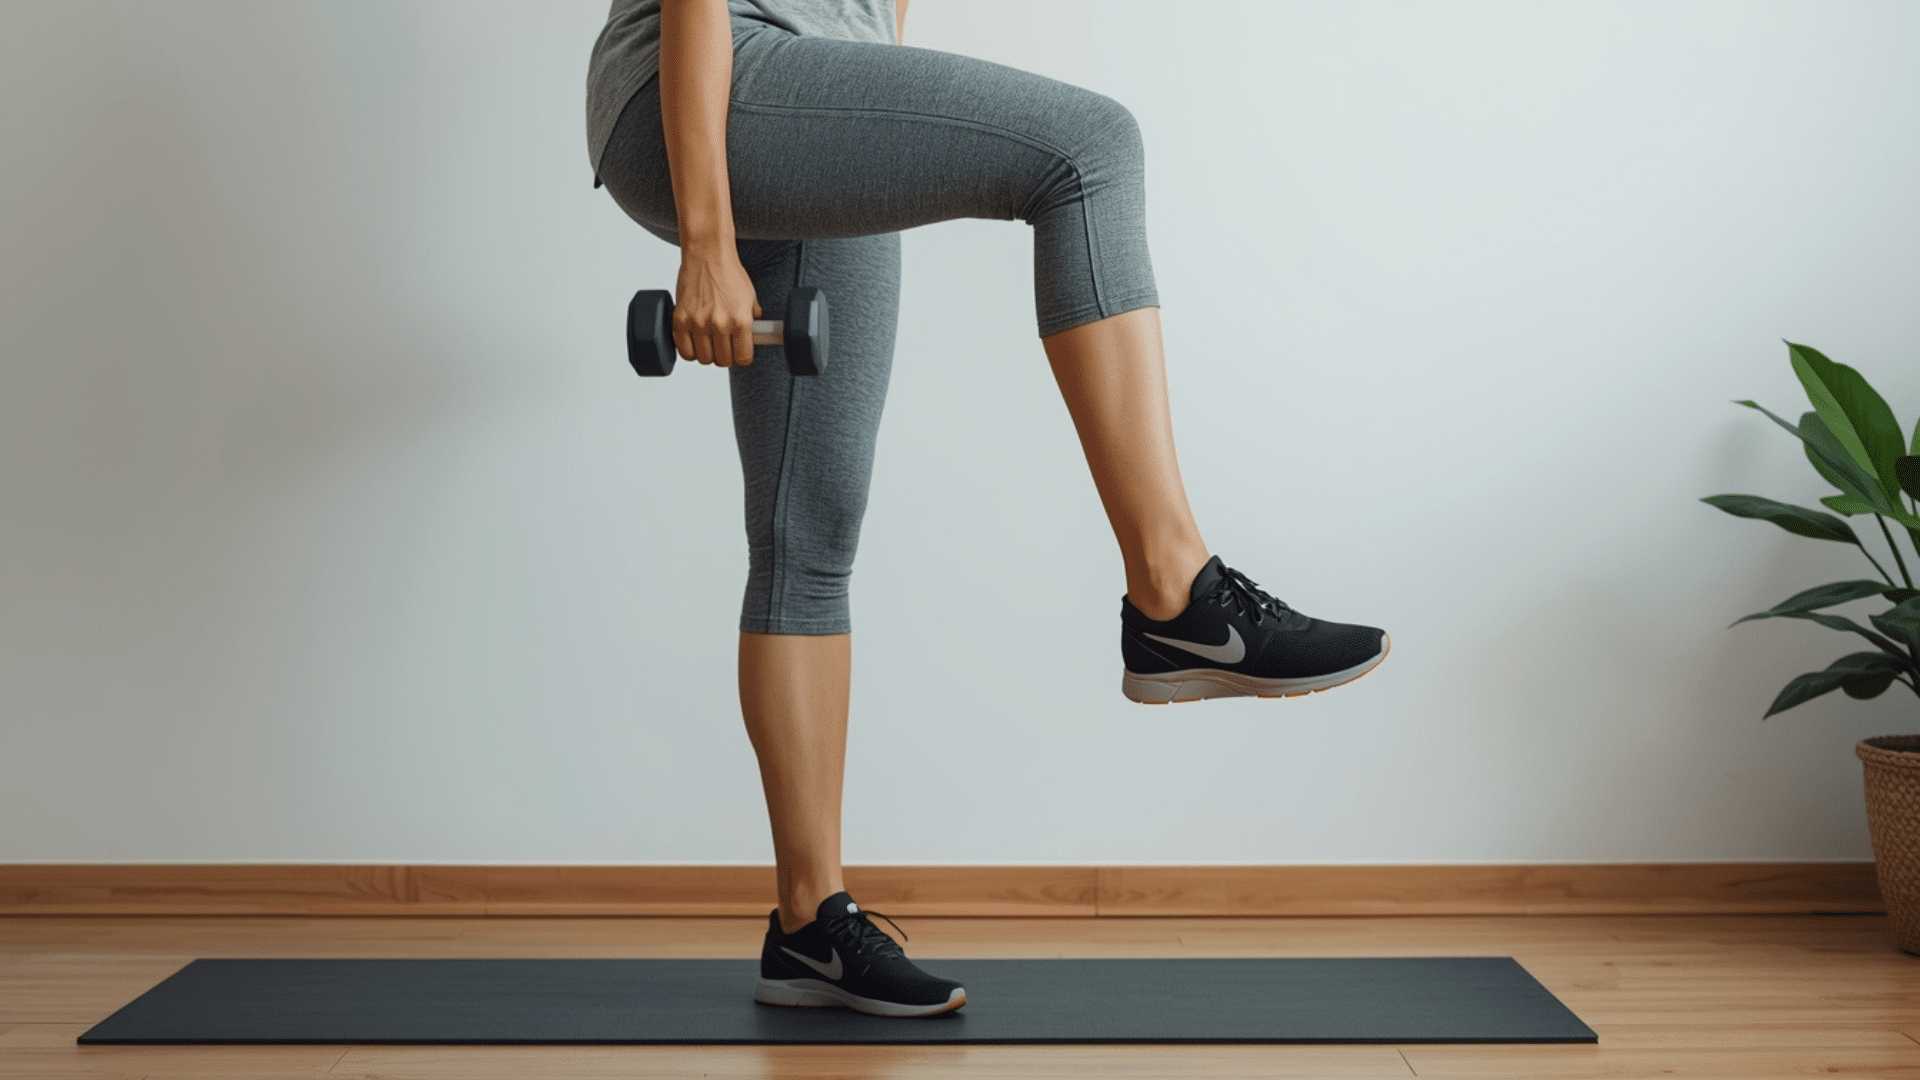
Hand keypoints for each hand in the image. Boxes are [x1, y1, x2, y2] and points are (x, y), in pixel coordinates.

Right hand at [673, 245, 760, 366]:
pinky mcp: (680, 319)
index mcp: (741, 320)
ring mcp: (698, 322)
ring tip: (709, 343)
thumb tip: (754, 335)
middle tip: (724, 346)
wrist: (707, 253)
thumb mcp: (750, 296)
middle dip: (725, 356)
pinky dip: (689, 351)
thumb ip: (752, 318)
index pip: (743, 358)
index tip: (739, 353)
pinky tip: (694, 342)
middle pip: (722, 361)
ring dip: (707, 354)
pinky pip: (684, 350)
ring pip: (703, 358)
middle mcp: (720, 323)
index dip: (742, 357)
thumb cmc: (728, 272)